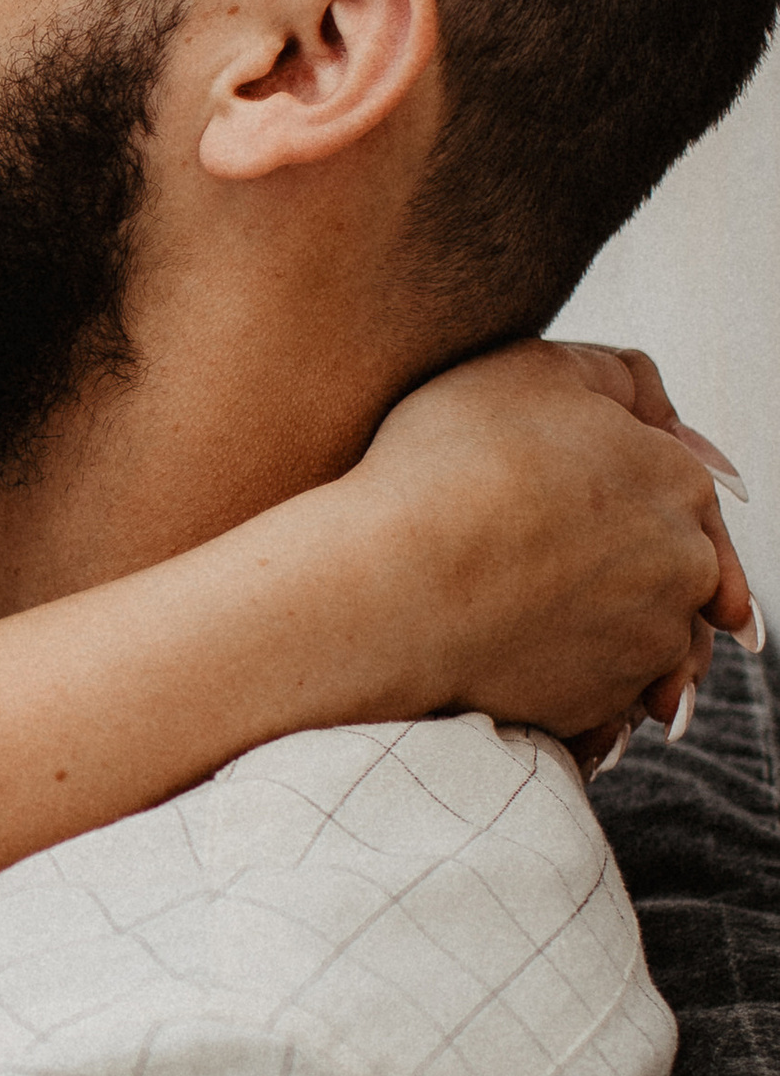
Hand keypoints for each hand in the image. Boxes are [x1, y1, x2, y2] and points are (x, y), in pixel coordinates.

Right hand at [349, 338, 752, 750]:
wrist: (392, 587)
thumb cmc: (447, 467)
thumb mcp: (531, 369)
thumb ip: (610, 378)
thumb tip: (650, 408)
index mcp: (679, 479)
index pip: (682, 479)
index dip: (627, 481)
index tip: (573, 491)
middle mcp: (684, 566)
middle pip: (680, 564)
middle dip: (633, 558)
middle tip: (554, 550)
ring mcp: (648, 644)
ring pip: (653, 636)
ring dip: (615, 624)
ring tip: (533, 607)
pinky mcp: (602, 705)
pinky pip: (607, 696)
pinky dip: (579, 678)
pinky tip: (522, 652)